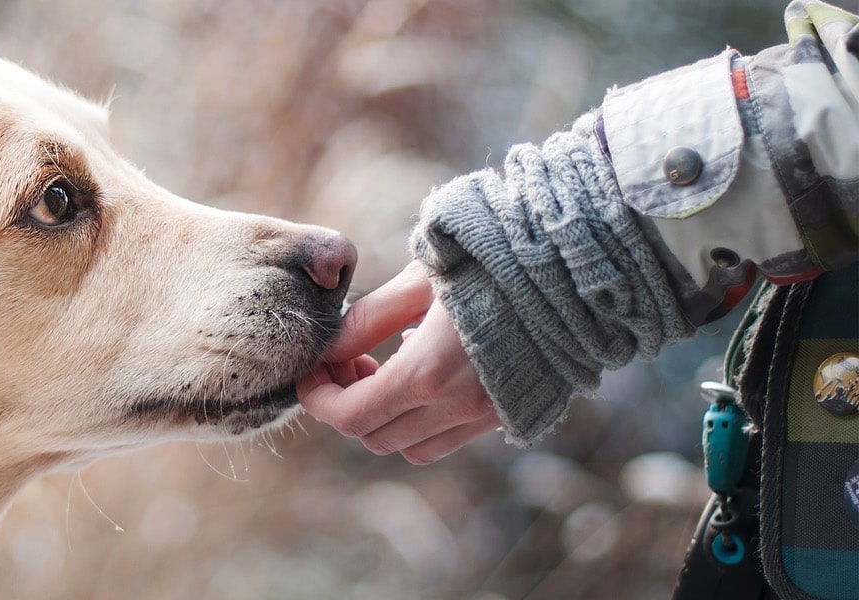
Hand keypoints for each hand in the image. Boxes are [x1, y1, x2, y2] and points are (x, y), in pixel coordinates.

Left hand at [297, 262, 499, 463]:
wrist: (577, 267)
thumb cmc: (493, 259)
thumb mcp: (419, 280)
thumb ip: (368, 319)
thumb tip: (328, 348)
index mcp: (428, 373)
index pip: (350, 415)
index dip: (318, 398)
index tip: (310, 370)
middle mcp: (458, 407)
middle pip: (374, 437)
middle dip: (346, 404)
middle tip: (346, 360)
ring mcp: (487, 416)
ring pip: (411, 447)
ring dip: (384, 417)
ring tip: (381, 366)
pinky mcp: (509, 413)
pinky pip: (448, 437)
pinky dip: (421, 419)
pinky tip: (424, 370)